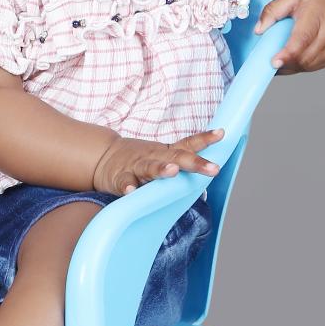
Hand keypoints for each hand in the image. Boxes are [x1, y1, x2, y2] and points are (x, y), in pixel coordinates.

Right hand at [92, 129, 225, 197]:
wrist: (102, 157)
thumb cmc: (139, 161)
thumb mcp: (162, 157)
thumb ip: (181, 167)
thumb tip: (206, 187)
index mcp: (166, 152)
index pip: (189, 144)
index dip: (205, 139)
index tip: (222, 133)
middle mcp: (154, 157)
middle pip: (176, 157)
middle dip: (195, 162)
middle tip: (212, 168)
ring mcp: (137, 167)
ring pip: (150, 168)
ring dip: (161, 169)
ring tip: (172, 171)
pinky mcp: (120, 178)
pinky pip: (124, 183)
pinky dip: (127, 187)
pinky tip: (131, 192)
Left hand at [254, 0, 324, 74]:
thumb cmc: (312, 0)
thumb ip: (272, 10)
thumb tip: (258, 30)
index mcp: (317, 14)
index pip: (303, 38)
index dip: (288, 53)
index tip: (274, 62)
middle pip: (306, 56)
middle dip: (286, 62)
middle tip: (270, 59)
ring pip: (309, 65)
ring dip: (292, 65)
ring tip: (281, 57)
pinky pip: (313, 67)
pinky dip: (299, 66)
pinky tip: (292, 58)